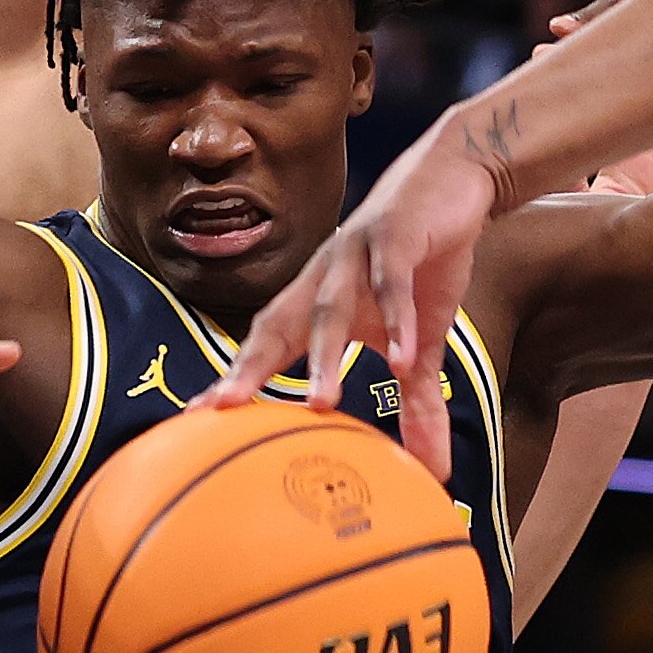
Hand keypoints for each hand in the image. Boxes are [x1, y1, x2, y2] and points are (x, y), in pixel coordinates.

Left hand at [202, 123, 500, 482]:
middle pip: (278, 326)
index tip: (198, 419)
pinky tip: (402, 357)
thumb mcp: (423, 340)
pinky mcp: (397, 235)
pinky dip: (396, 317)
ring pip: (330, 307)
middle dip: (250, 368)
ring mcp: (357, 254)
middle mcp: (325, 277)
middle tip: (226, 412)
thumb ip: (419, 403)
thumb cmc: (422, 263)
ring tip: (320, 405)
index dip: (236, 379)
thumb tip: (436, 473)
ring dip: (323, 355)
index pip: (268, 346)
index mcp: (319, 301)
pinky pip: (392, 281)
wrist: (453, 179)